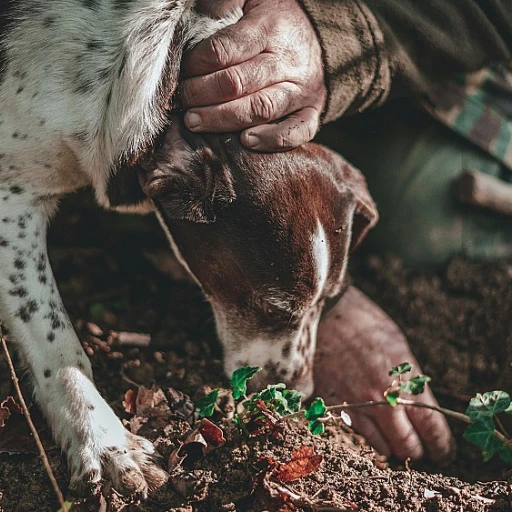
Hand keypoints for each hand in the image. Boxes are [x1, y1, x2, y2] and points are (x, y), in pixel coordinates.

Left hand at [181, 0, 326, 151]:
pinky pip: (296, 131)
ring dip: (223, 120)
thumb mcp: (250, 0)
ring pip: (260, 109)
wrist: (321, 39)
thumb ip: (222, 4)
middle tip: (181, 101)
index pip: (225, 50)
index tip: (181, 72)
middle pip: (238, 83)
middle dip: (201, 94)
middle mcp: (287, 62)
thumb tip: (194, 17)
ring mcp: (301, 90)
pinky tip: (246, 142)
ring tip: (195, 123)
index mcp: (269, 29)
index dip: (197, 65)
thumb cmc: (276, 22)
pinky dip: (272, 140)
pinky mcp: (312, 112)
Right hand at [315, 286, 452, 461]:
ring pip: (383, 448)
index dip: (441, 446)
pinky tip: (372, 427)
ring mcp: (358, 405)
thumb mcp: (399, 347)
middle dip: (418, 450)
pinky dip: (368, 437)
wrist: (326, 313)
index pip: (432, 429)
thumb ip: (411, 381)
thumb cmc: (365, 324)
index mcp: (406, 380)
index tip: (443, 452)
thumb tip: (421, 409)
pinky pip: (357, 436)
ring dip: (392, 447)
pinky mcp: (335, 406)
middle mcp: (384, 398)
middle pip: (409, 446)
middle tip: (420, 448)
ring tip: (394, 438)